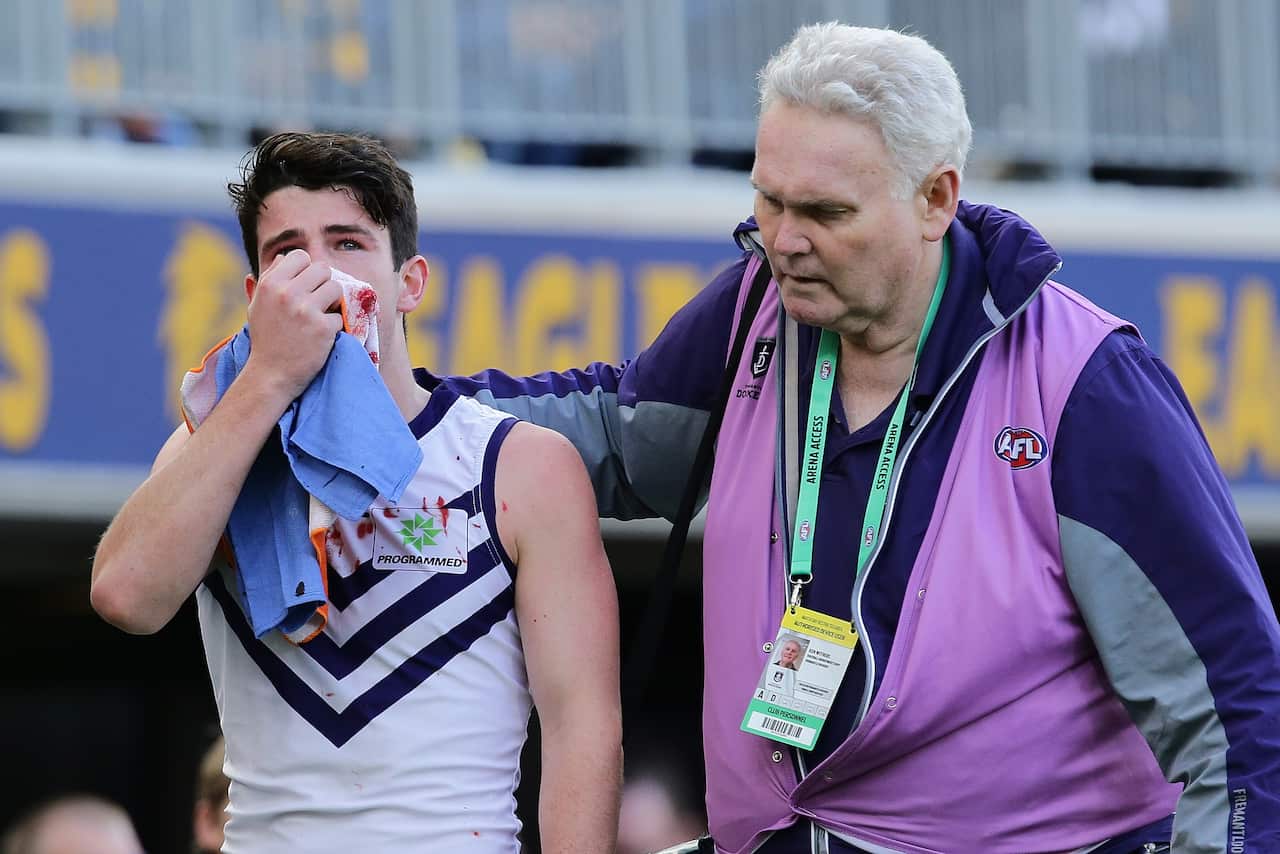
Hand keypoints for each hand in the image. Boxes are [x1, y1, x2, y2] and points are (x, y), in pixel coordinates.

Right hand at [242, 249, 344, 401]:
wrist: (270, 374)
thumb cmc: (266, 339)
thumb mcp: (258, 305)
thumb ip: (270, 279)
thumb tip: (284, 257)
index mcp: (270, 284)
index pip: (300, 255)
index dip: (306, 269)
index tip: (305, 286)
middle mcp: (287, 293)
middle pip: (323, 269)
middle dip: (323, 284)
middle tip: (318, 302)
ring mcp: (306, 310)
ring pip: (336, 288)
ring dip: (333, 303)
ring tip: (321, 316)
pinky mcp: (323, 328)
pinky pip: (341, 316)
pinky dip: (335, 326)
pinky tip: (322, 336)